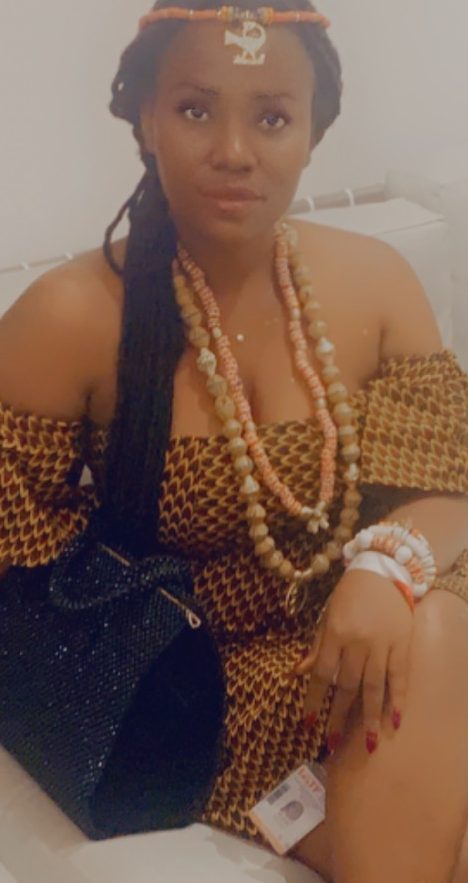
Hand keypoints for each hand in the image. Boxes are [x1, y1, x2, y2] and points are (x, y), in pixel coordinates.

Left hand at [296, 568, 413, 754]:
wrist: (381, 572)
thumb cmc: (348, 596)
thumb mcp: (327, 617)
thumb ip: (317, 647)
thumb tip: (298, 673)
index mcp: (335, 634)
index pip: (322, 674)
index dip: (313, 700)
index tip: (307, 723)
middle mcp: (357, 642)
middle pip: (346, 685)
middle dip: (338, 715)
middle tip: (331, 741)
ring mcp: (382, 645)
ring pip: (374, 686)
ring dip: (370, 716)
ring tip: (368, 743)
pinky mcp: (401, 645)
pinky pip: (399, 676)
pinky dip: (398, 699)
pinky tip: (395, 721)